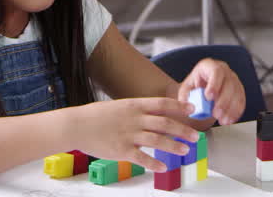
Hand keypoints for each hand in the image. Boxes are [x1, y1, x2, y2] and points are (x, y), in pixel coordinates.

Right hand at [72, 97, 198, 171]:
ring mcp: (128, 135)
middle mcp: (135, 119)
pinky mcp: (121, 150)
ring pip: (157, 140)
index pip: (162, 104)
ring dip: (173, 146)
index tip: (192, 110)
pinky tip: (163, 167)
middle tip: (195, 135)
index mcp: (135, 105)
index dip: (179, 106)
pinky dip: (154, 163)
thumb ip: (138, 110)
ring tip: (185, 150)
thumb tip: (156, 114)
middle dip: (183, 129)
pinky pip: (142, 158)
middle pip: (165, 123)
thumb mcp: (121, 106)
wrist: (77, 125)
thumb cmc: (97, 116)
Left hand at [176, 58, 246, 125]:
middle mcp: (224, 70)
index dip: (214, 84)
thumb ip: (185, 96)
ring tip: (223, 120)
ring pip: (237, 93)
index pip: (215, 71)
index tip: (209, 97)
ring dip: (231, 109)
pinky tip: (230, 119)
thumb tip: (188, 105)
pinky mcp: (238, 89)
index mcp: (209, 66)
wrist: (201, 90)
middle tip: (216, 114)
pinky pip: (241, 100)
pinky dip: (236, 111)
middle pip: (228, 83)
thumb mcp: (186, 89)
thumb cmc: (194, 87)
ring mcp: (233, 79)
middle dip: (223, 101)